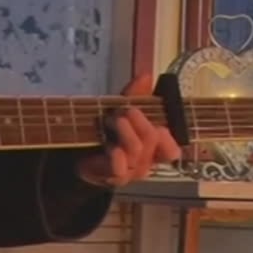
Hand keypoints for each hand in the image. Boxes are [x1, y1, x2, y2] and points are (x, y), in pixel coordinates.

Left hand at [75, 73, 181, 188]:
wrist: (80, 155)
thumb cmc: (107, 132)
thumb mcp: (123, 109)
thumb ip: (136, 94)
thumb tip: (146, 75)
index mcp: (153, 148)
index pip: (172, 150)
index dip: (168, 138)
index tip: (158, 125)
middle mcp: (145, 162)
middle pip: (152, 140)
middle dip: (139, 121)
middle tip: (125, 112)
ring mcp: (130, 172)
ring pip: (136, 150)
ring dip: (124, 131)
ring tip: (111, 120)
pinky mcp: (112, 177)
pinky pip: (120, 168)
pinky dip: (118, 156)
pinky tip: (112, 148)